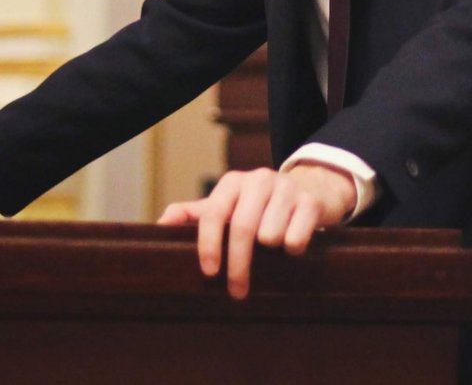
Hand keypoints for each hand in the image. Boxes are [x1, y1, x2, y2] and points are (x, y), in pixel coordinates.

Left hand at [157, 165, 355, 299]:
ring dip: (270, 252)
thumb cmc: (260, 205)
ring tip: (273, 248)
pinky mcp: (310, 203)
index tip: (210, 273)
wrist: (312, 188)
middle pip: (242, 229)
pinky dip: (293, 249)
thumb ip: (195, 215)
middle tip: (237, 292)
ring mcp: (286, 189)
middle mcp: (258, 180)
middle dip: (238, 266)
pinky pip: (295, 239)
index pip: (213, 213)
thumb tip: (160, 225)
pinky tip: (292, 244)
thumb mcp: (228, 205)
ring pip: (270, 236)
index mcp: (233, 182)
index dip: (209, 245)